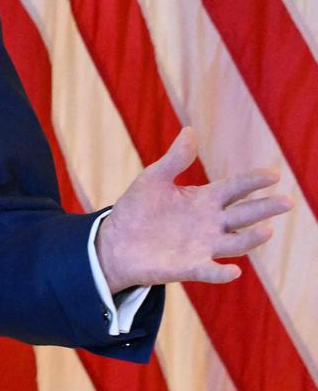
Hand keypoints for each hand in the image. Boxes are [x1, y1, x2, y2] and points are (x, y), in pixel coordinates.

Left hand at [95, 128, 293, 293]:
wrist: (115, 242)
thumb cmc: (137, 209)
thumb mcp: (153, 179)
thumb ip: (174, 159)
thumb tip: (189, 131)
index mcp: (204, 200)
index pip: (235, 188)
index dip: (253, 182)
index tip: (273, 174)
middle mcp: (210, 223)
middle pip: (243, 214)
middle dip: (265, 208)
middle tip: (287, 201)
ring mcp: (203, 246)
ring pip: (234, 243)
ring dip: (250, 239)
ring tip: (267, 230)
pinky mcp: (189, 267)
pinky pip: (209, 271)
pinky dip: (221, 272)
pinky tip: (232, 271)